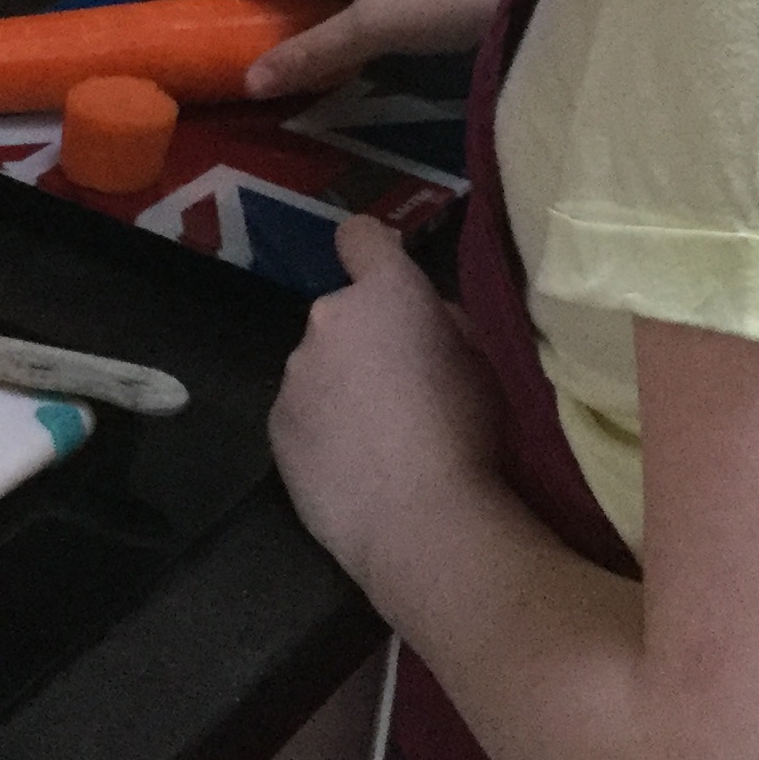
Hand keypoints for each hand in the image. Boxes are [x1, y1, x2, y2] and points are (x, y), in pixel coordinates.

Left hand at [270, 215, 501, 587]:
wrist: (422, 520)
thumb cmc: (471, 433)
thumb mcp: (483, 360)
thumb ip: (444, 325)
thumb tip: (424, 322)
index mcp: (385, 293)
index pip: (360, 238)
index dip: (370, 252)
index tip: (382, 276)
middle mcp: (327, 320)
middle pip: (343, 319)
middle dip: (364, 344)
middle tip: (400, 393)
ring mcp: (293, 376)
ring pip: (318, 371)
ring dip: (340, 389)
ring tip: (378, 443)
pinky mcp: (275, 429)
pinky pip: (301, 416)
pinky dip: (321, 432)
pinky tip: (354, 470)